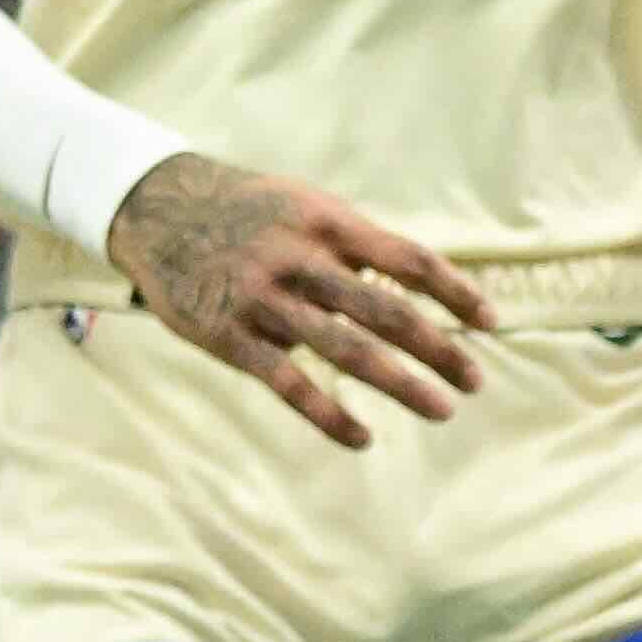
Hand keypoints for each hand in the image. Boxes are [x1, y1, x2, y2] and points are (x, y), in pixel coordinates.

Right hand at [102, 152, 487, 448]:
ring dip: (401, 383)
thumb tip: (417, 283)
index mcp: (324, 222)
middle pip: (386, 309)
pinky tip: (362, 437)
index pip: (407, 258)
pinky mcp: (229, 335)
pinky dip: (328, 415)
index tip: (488, 322)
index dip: (454, 290)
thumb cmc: (244, 210)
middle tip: (475, 380)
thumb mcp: (300, 204)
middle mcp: (299, 259)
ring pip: (346, 349)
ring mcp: (263, 299)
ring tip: (442, 410)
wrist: (153, 208)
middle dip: (438, 347)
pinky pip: (288, 383)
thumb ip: (353, 241)